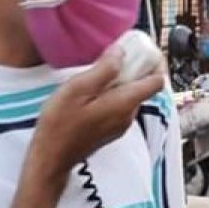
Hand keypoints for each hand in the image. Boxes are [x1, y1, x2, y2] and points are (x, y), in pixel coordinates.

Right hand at [26, 47, 164, 183]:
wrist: (50, 158)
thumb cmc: (60, 124)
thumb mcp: (77, 89)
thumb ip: (103, 70)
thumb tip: (121, 53)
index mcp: (125, 103)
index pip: (158, 81)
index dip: (156, 62)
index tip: (145, 49)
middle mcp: (129, 115)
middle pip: (145, 87)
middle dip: (137, 68)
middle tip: (120, 53)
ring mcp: (121, 125)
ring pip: (132, 96)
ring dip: (124, 80)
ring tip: (104, 68)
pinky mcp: (111, 130)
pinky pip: (121, 106)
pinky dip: (115, 93)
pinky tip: (96, 88)